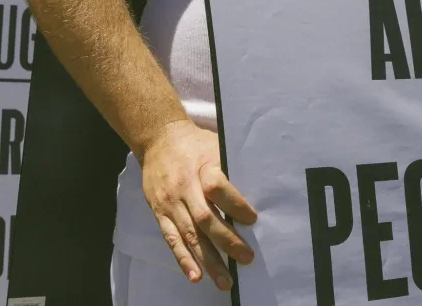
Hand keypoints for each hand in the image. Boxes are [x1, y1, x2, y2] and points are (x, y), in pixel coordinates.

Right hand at [139, 120, 257, 290]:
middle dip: (227, 242)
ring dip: (208, 261)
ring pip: (189, 235)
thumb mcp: (216, 145)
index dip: (235, 205)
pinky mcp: (160, 213)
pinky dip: (183, 259)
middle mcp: (184, 187)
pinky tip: (195, 276)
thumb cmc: (195, 145)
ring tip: (225, 281)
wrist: (158, 139)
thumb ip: (232, 168)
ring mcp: (170, 203)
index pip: (217, 187)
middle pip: (205, 218)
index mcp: (202, 167)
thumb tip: (262, 190)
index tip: (252, 220)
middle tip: (246, 258)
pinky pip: (171, 239)